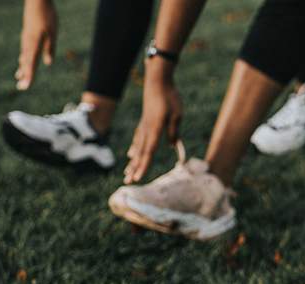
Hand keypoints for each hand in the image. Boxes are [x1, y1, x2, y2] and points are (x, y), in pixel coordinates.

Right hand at [15, 0, 56, 90]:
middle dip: (25, 75)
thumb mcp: (53, 33)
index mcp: (34, 44)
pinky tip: (22, 61)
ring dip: (23, 68)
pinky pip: (25, 50)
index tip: (26, 86)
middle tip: (21, 88)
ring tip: (19, 77)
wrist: (37, 1)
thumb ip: (50, 48)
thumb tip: (48, 63)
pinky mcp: (27, 34)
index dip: (29, 76)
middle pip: (26, 62)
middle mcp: (28, 43)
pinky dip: (24, 58)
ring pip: (24, 56)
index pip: (31, 64)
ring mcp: (26, 38)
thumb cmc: (47, 16)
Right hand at [125, 59, 182, 183]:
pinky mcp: (144, 121)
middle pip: (140, 153)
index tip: (138, 178)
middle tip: (128, 182)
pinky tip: (131, 154)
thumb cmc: (170, 97)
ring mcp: (143, 125)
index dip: (143, 166)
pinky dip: (135, 148)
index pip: (149, 152)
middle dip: (134, 168)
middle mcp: (146, 129)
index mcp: (155, 129)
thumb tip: (172, 145)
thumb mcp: (177, 114)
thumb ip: (173, 131)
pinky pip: (138, 139)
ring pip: (137, 147)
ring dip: (133, 161)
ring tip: (127, 173)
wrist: (157, 80)